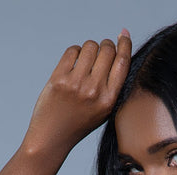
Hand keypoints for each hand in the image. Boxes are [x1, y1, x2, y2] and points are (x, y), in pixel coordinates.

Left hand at [22, 31, 131, 159]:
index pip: (122, 63)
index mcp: (109, 100)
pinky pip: (72, 51)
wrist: (52, 137)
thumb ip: (111, 86)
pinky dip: (74, 53)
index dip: (125, 44)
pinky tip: (72, 66)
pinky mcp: (59, 78)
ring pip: (90, 46)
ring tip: (84, 63)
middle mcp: (94, 91)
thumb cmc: (78, 123)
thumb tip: (116, 51)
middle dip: (105, 46)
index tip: (124, 34)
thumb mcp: (103, 110)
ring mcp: (76, 83)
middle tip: (100, 53)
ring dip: (88, 49)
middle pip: (107, 50)